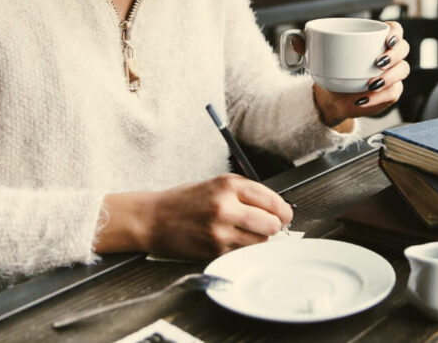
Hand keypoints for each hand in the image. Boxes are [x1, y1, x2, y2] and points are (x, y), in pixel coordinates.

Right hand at [94, 174, 292, 258]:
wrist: (152, 219)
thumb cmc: (184, 201)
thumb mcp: (216, 184)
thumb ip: (247, 192)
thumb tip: (277, 207)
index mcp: (228, 185)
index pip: (273, 200)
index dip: (284, 211)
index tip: (285, 215)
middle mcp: (226, 207)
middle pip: (272, 224)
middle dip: (274, 226)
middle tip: (269, 226)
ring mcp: (220, 231)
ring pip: (260, 242)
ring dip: (259, 239)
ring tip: (245, 232)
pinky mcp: (214, 250)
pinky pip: (243, 252)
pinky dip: (243, 249)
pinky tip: (231, 240)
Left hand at [313, 20, 409, 127]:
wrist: (331, 96)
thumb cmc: (330, 68)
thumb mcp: (317, 55)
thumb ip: (305, 45)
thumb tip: (294, 39)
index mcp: (375, 40)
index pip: (395, 30)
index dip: (396, 32)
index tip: (386, 39)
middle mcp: (388, 55)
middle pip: (404, 50)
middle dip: (395, 55)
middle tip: (378, 62)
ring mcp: (392, 75)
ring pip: (403, 72)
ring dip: (389, 77)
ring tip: (370, 84)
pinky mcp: (390, 93)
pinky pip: (394, 94)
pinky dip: (379, 97)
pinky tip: (364, 98)